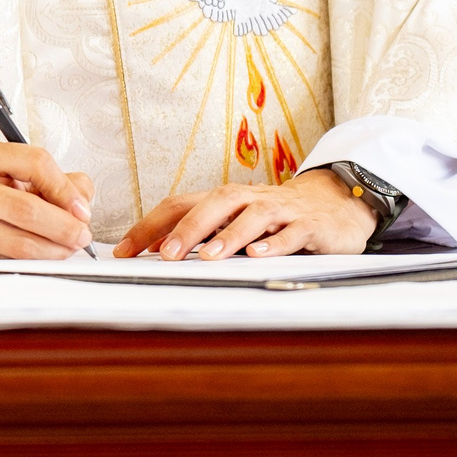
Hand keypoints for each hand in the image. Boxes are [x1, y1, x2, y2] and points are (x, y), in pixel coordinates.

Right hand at [0, 140, 94, 259]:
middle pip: (27, 210)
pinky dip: (30, 264)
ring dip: (52, 251)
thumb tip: (83, 196)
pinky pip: (3, 262)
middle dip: (64, 228)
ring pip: (17, 244)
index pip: (35, 163)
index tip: (82, 208)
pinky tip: (41, 259)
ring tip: (66, 249)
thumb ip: (43, 176)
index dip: (66, 189)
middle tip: (82, 236)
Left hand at [113, 168, 376, 260]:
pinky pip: (291, 233)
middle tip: (167, 254)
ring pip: (252, 217)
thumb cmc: (275, 215)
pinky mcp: (309, 226)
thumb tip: (157, 247)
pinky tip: (260, 256)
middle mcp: (248, 199)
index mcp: (224, 198)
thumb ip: (199, 231)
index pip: (179, 205)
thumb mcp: (234, 220)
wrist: (332, 204)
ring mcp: (279, 210)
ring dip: (229, 236)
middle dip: (188, 228)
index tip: (124, 251)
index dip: (150, 226)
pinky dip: (275, 244)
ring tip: (209, 257)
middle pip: (214, 204)